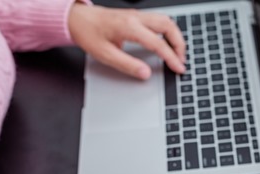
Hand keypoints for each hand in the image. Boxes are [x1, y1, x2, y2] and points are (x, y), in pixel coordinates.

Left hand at [68, 3, 185, 79]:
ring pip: (166, 21)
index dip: (171, 58)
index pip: (158, 43)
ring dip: (176, 37)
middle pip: (168, 26)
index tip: (178, 68)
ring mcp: (138, 15)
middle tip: (181, 61)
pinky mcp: (137, 16)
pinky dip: (169, 32)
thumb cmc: (88, 33)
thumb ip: (127, 65)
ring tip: (177, 53)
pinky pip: (160, 20)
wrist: (77, 18)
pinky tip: (168, 43)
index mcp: (129, 27)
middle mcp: (136, 17)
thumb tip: (145, 73)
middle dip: (179, 44)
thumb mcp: (105, 55)